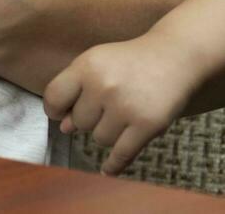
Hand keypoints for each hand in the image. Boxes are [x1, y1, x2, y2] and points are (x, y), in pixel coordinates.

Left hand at [43, 35, 197, 174]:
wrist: (173, 58)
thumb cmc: (128, 62)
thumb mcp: (96, 63)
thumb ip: (76, 90)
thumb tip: (64, 127)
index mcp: (85, 67)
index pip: (54, 97)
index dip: (55, 110)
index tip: (61, 114)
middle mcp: (103, 86)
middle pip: (80, 123)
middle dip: (90, 119)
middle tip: (108, 105)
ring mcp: (125, 106)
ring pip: (100, 139)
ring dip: (109, 133)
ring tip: (123, 116)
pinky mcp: (147, 124)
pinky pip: (122, 154)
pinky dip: (113, 165)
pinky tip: (107, 170)